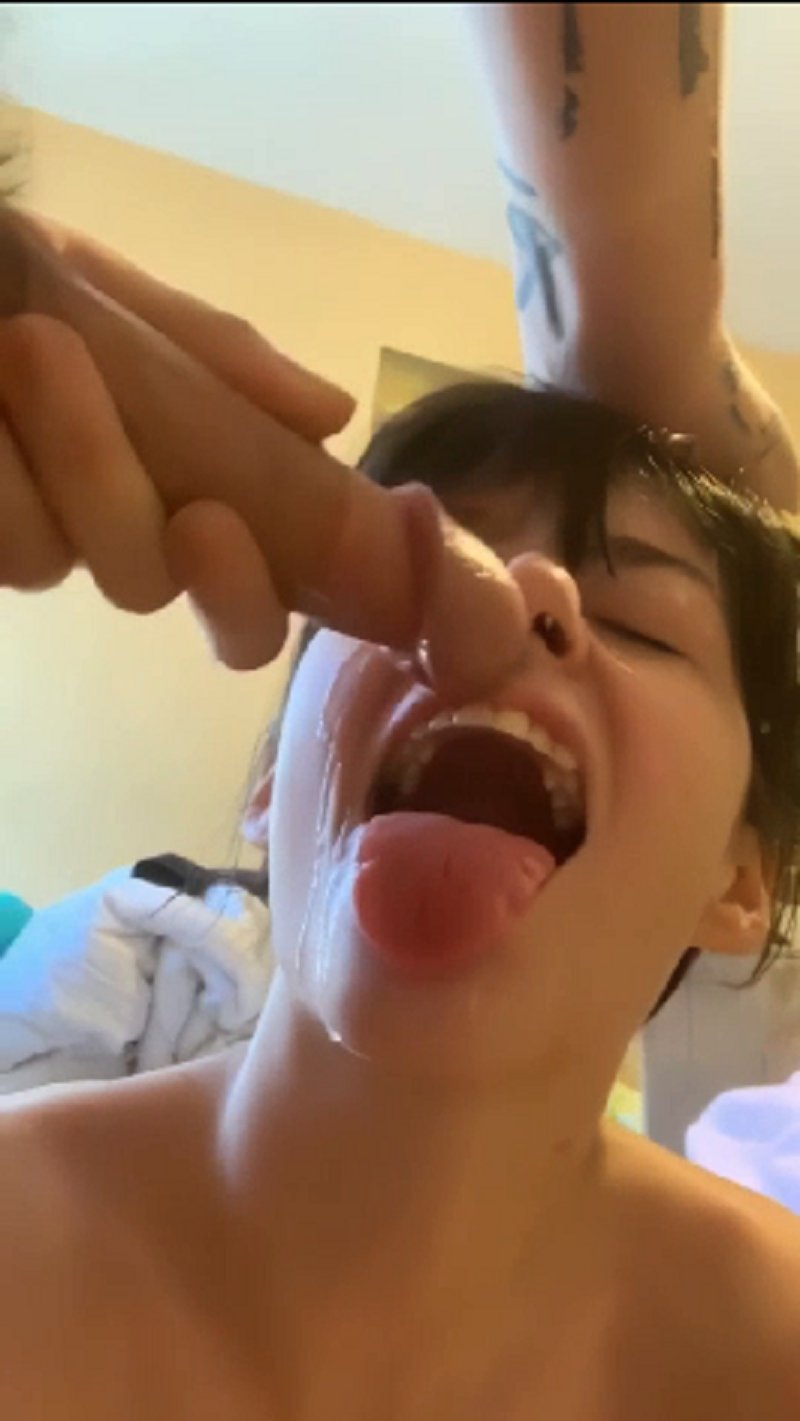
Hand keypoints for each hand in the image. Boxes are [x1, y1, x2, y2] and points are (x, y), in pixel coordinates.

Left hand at [0, 210, 527, 692]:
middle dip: (230, 560)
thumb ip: (226, 367)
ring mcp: (65, 543)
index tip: (419, 603)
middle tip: (199, 508)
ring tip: (31, 354)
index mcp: (197, 471)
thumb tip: (340, 415)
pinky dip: (16, 480)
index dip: (369, 596)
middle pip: (231, 608)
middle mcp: (145, 525)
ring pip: (126, 569)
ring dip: (90, 468)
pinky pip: (32, 554)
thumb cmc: (8, 282)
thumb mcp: (129, 304)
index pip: (301, 561)